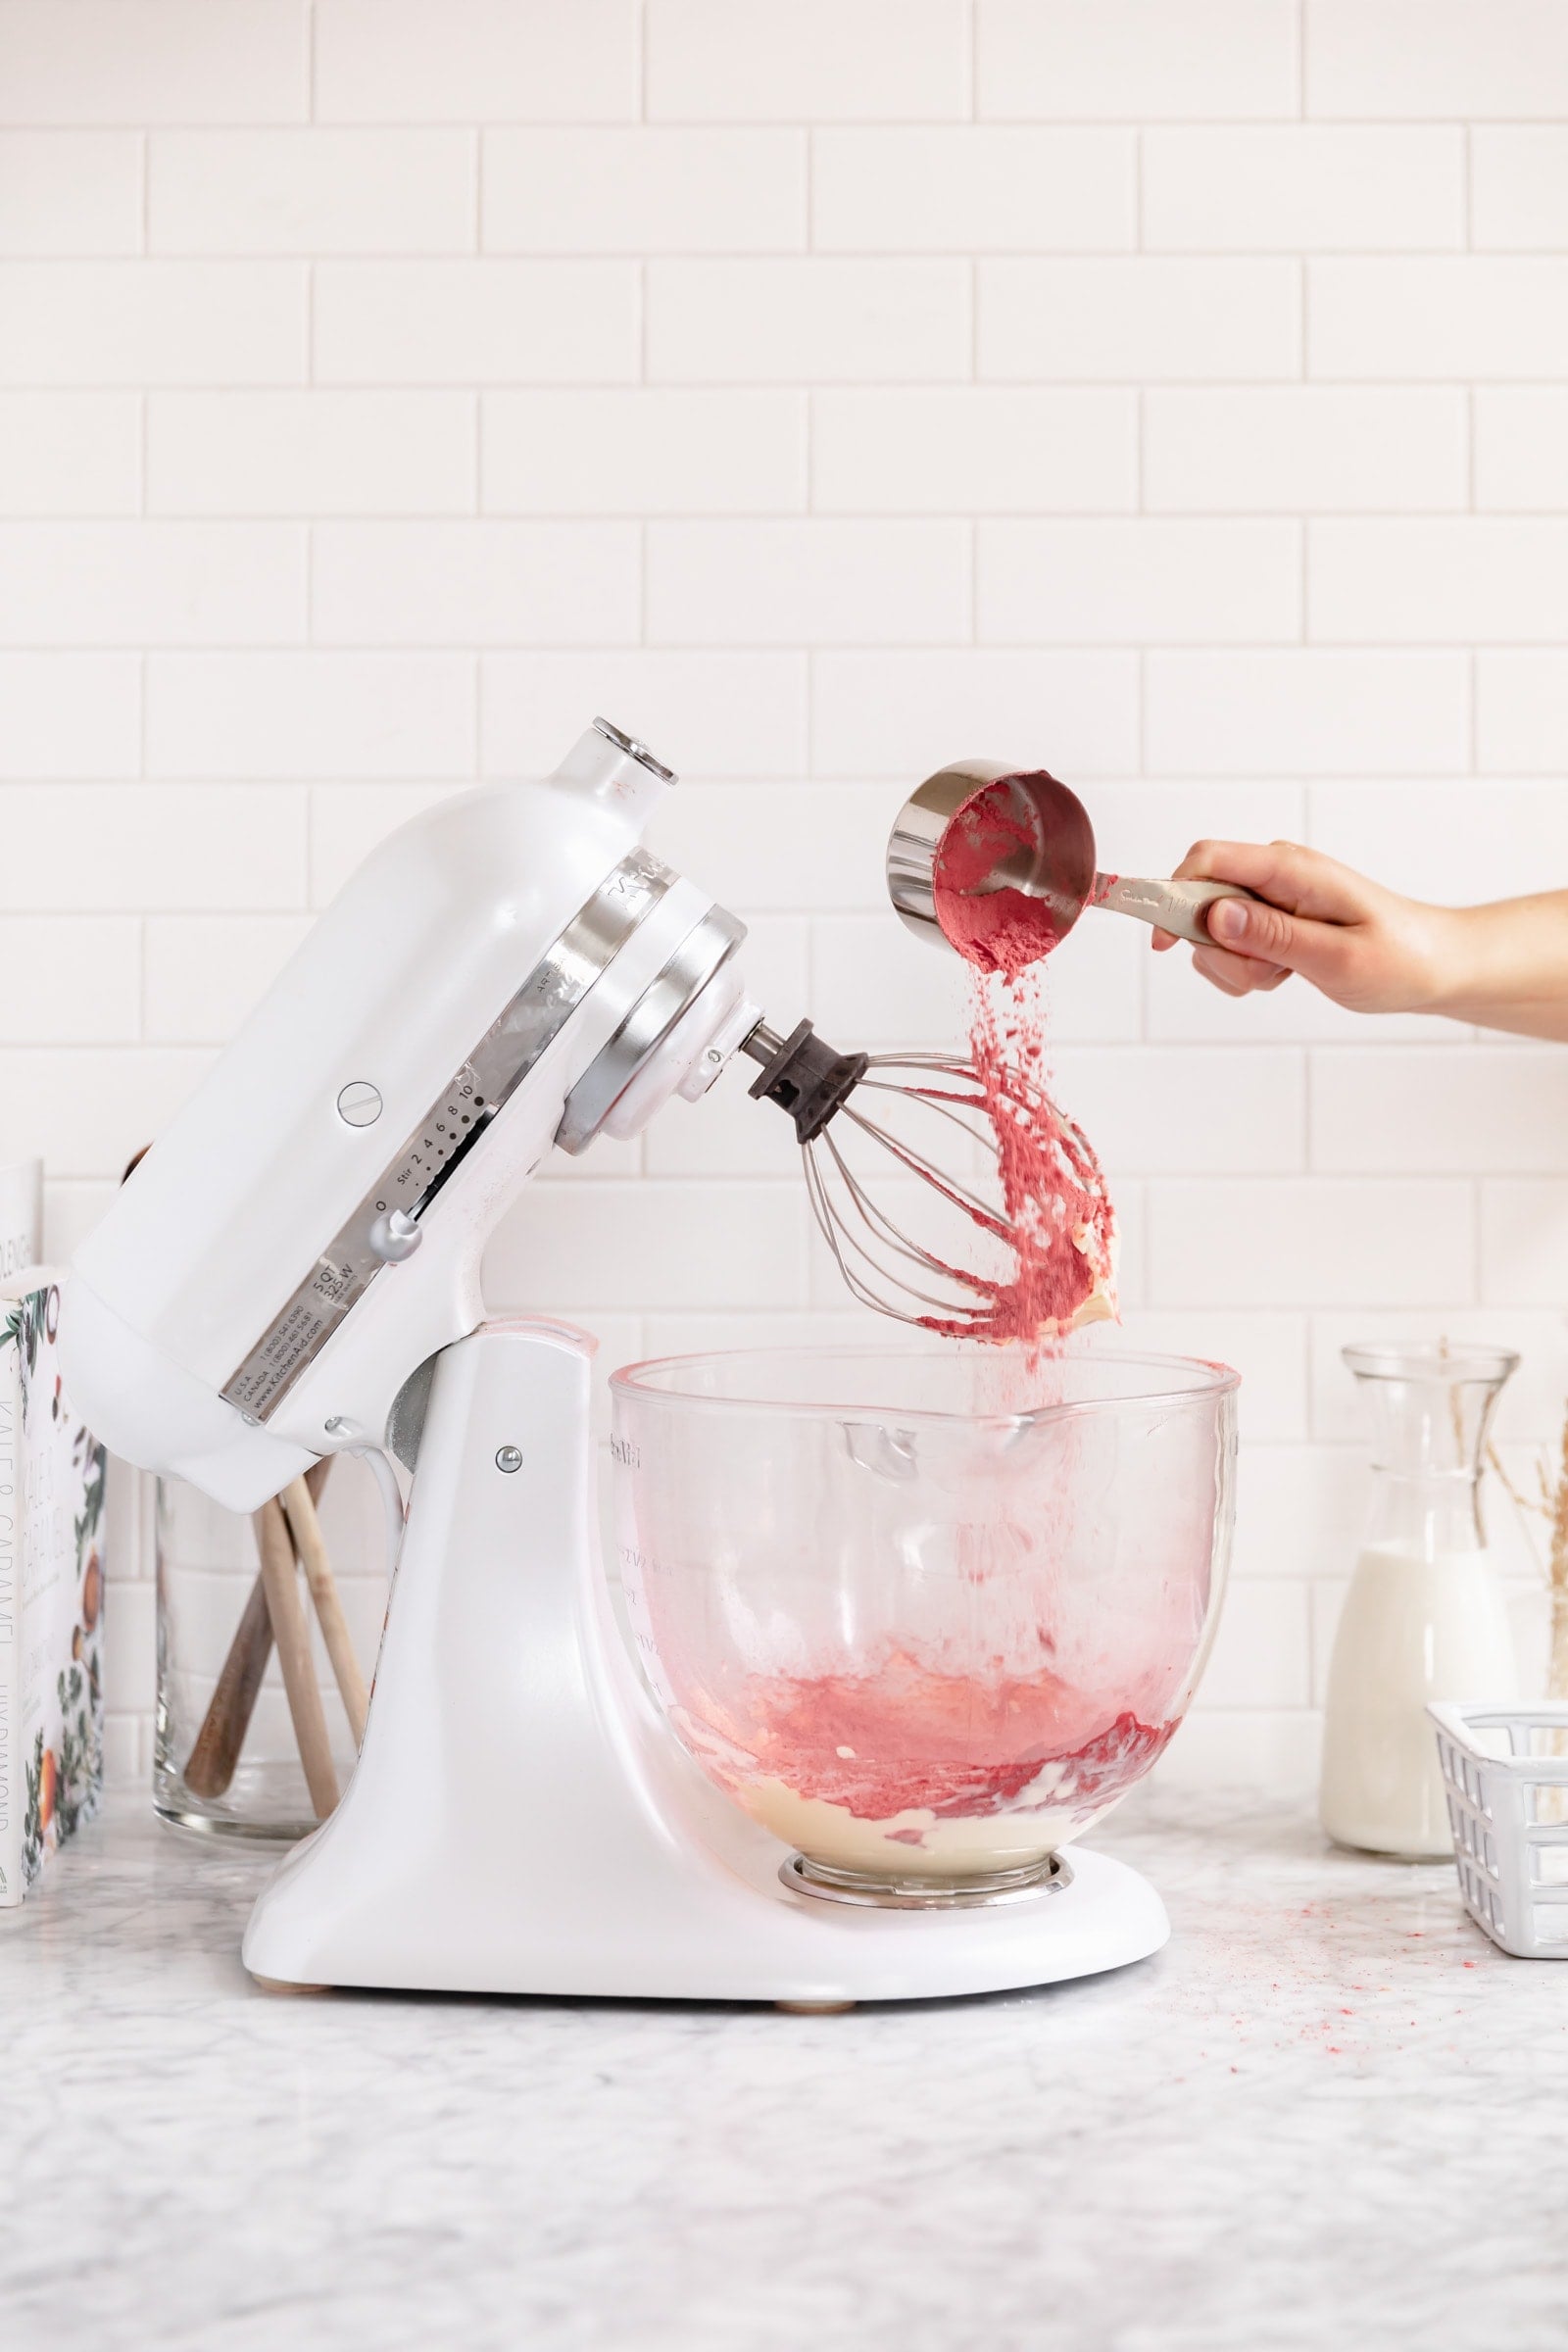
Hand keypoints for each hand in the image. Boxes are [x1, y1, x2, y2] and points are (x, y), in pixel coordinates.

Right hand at [1152, 839, 1449, 1013]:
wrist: (1434, 965)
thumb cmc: (1399, 958)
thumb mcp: (1336, 957)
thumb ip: (1272, 936)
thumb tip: (1214, 915)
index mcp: (1293, 869)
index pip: (1208, 859)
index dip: (1172, 894)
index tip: (1163, 943)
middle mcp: (1277, 874)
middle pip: (1202, 903)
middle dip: (1221, 951)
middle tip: (1271, 975)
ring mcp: (1272, 895)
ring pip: (1213, 933)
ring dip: (1237, 967)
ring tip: (1286, 974)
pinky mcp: (1272, 918)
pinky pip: (1230, 946)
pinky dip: (1246, 971)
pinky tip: (1285, 973)